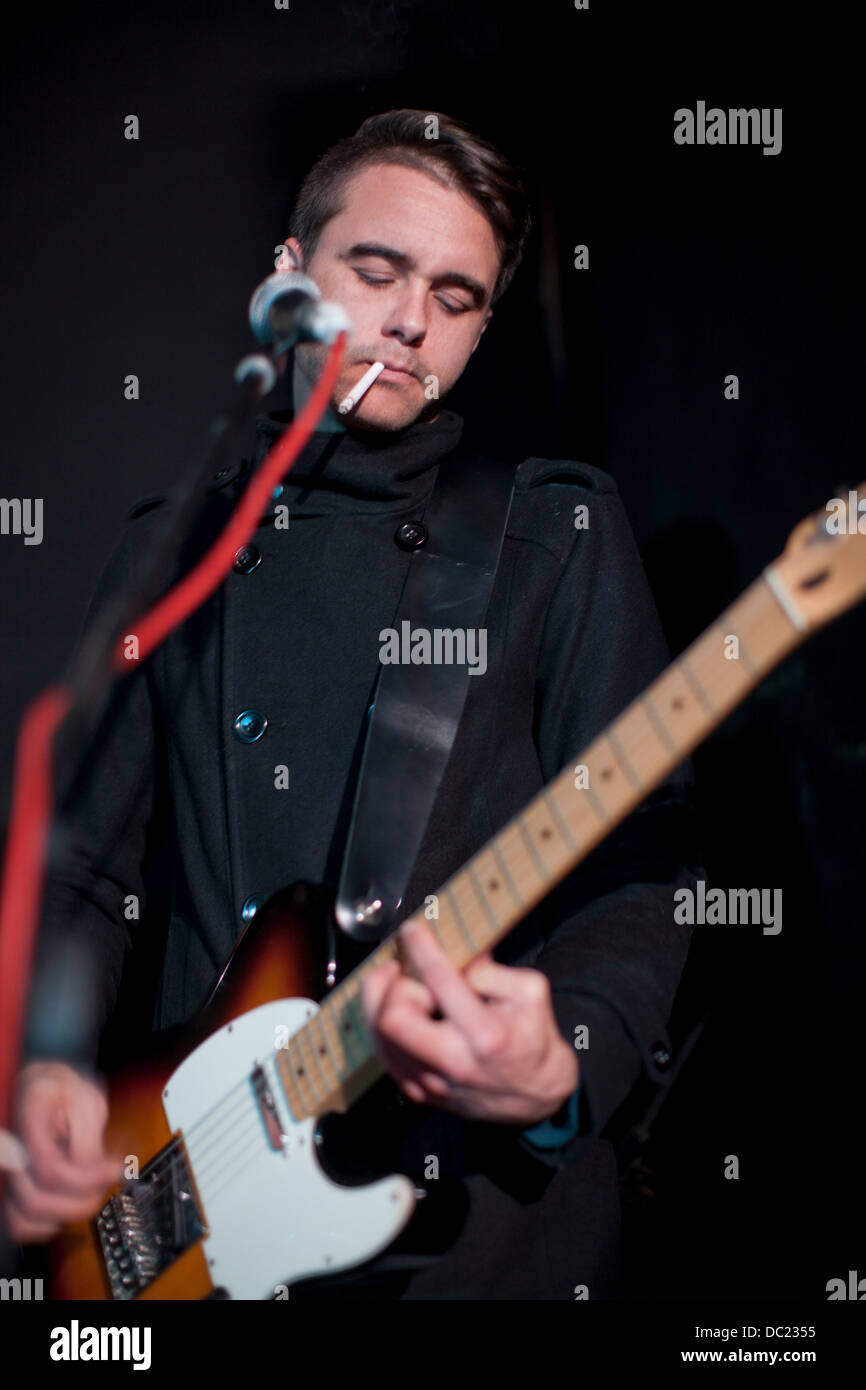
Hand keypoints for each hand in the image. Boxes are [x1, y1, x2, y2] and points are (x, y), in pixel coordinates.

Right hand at [3, 1060, 122, 1243]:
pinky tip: (66, 1203)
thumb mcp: (87, 1102)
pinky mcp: (10, 1189)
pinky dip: (46, 1224)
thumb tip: (100, 1174)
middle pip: (37, 1202)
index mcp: (29, 1118)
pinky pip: (20, 1225)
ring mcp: (7, 1173)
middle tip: (105, 1183)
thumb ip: (90, 1140)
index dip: (88, 1180)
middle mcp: (9, 1151)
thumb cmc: (66, 1093)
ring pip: (25, 1219)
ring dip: (65, 1214)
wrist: (45, 1090)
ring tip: (88, 1192)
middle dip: (81, 1200)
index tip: (115, 1171)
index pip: (51, 1170)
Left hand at [359, 918, 578, 1125]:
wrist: (534, 1095)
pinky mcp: (419, 1092)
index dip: (419, 946)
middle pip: (392, 1017)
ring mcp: (432, 1082)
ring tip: (404, 989)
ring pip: (379, 1035)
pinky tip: (404, 1012)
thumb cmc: (532, 1038)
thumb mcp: (528, 992)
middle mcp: (454, 1062)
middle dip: (393, 986)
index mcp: (485, 1034)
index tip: (411, 930)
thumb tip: (456, 947)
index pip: (438, 980)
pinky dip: (384, 1025)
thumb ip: (489, 967)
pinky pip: (383, 1052)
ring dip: (384, 1003)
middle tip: (405, 974)